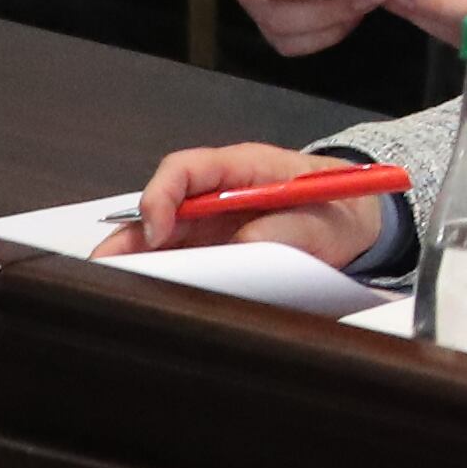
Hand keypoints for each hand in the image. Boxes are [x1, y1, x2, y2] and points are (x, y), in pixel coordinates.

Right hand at [91, 139, 391, 270]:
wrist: (356, 222)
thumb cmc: (339, 209)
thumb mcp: (321, 220)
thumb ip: (284, 230)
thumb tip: (242, 246)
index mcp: (242, 167)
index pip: (185, 169)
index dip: (161, 196)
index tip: (158, 233)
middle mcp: (215, 194)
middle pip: (158, 209)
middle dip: (130, 239)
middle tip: (109, 271)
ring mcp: (209, 223)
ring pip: (160, 240)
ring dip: (139, 264)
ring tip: (119, 292)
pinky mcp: (212, 250)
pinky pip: (179, 262)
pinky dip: (162, 279)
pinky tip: (150, 300)